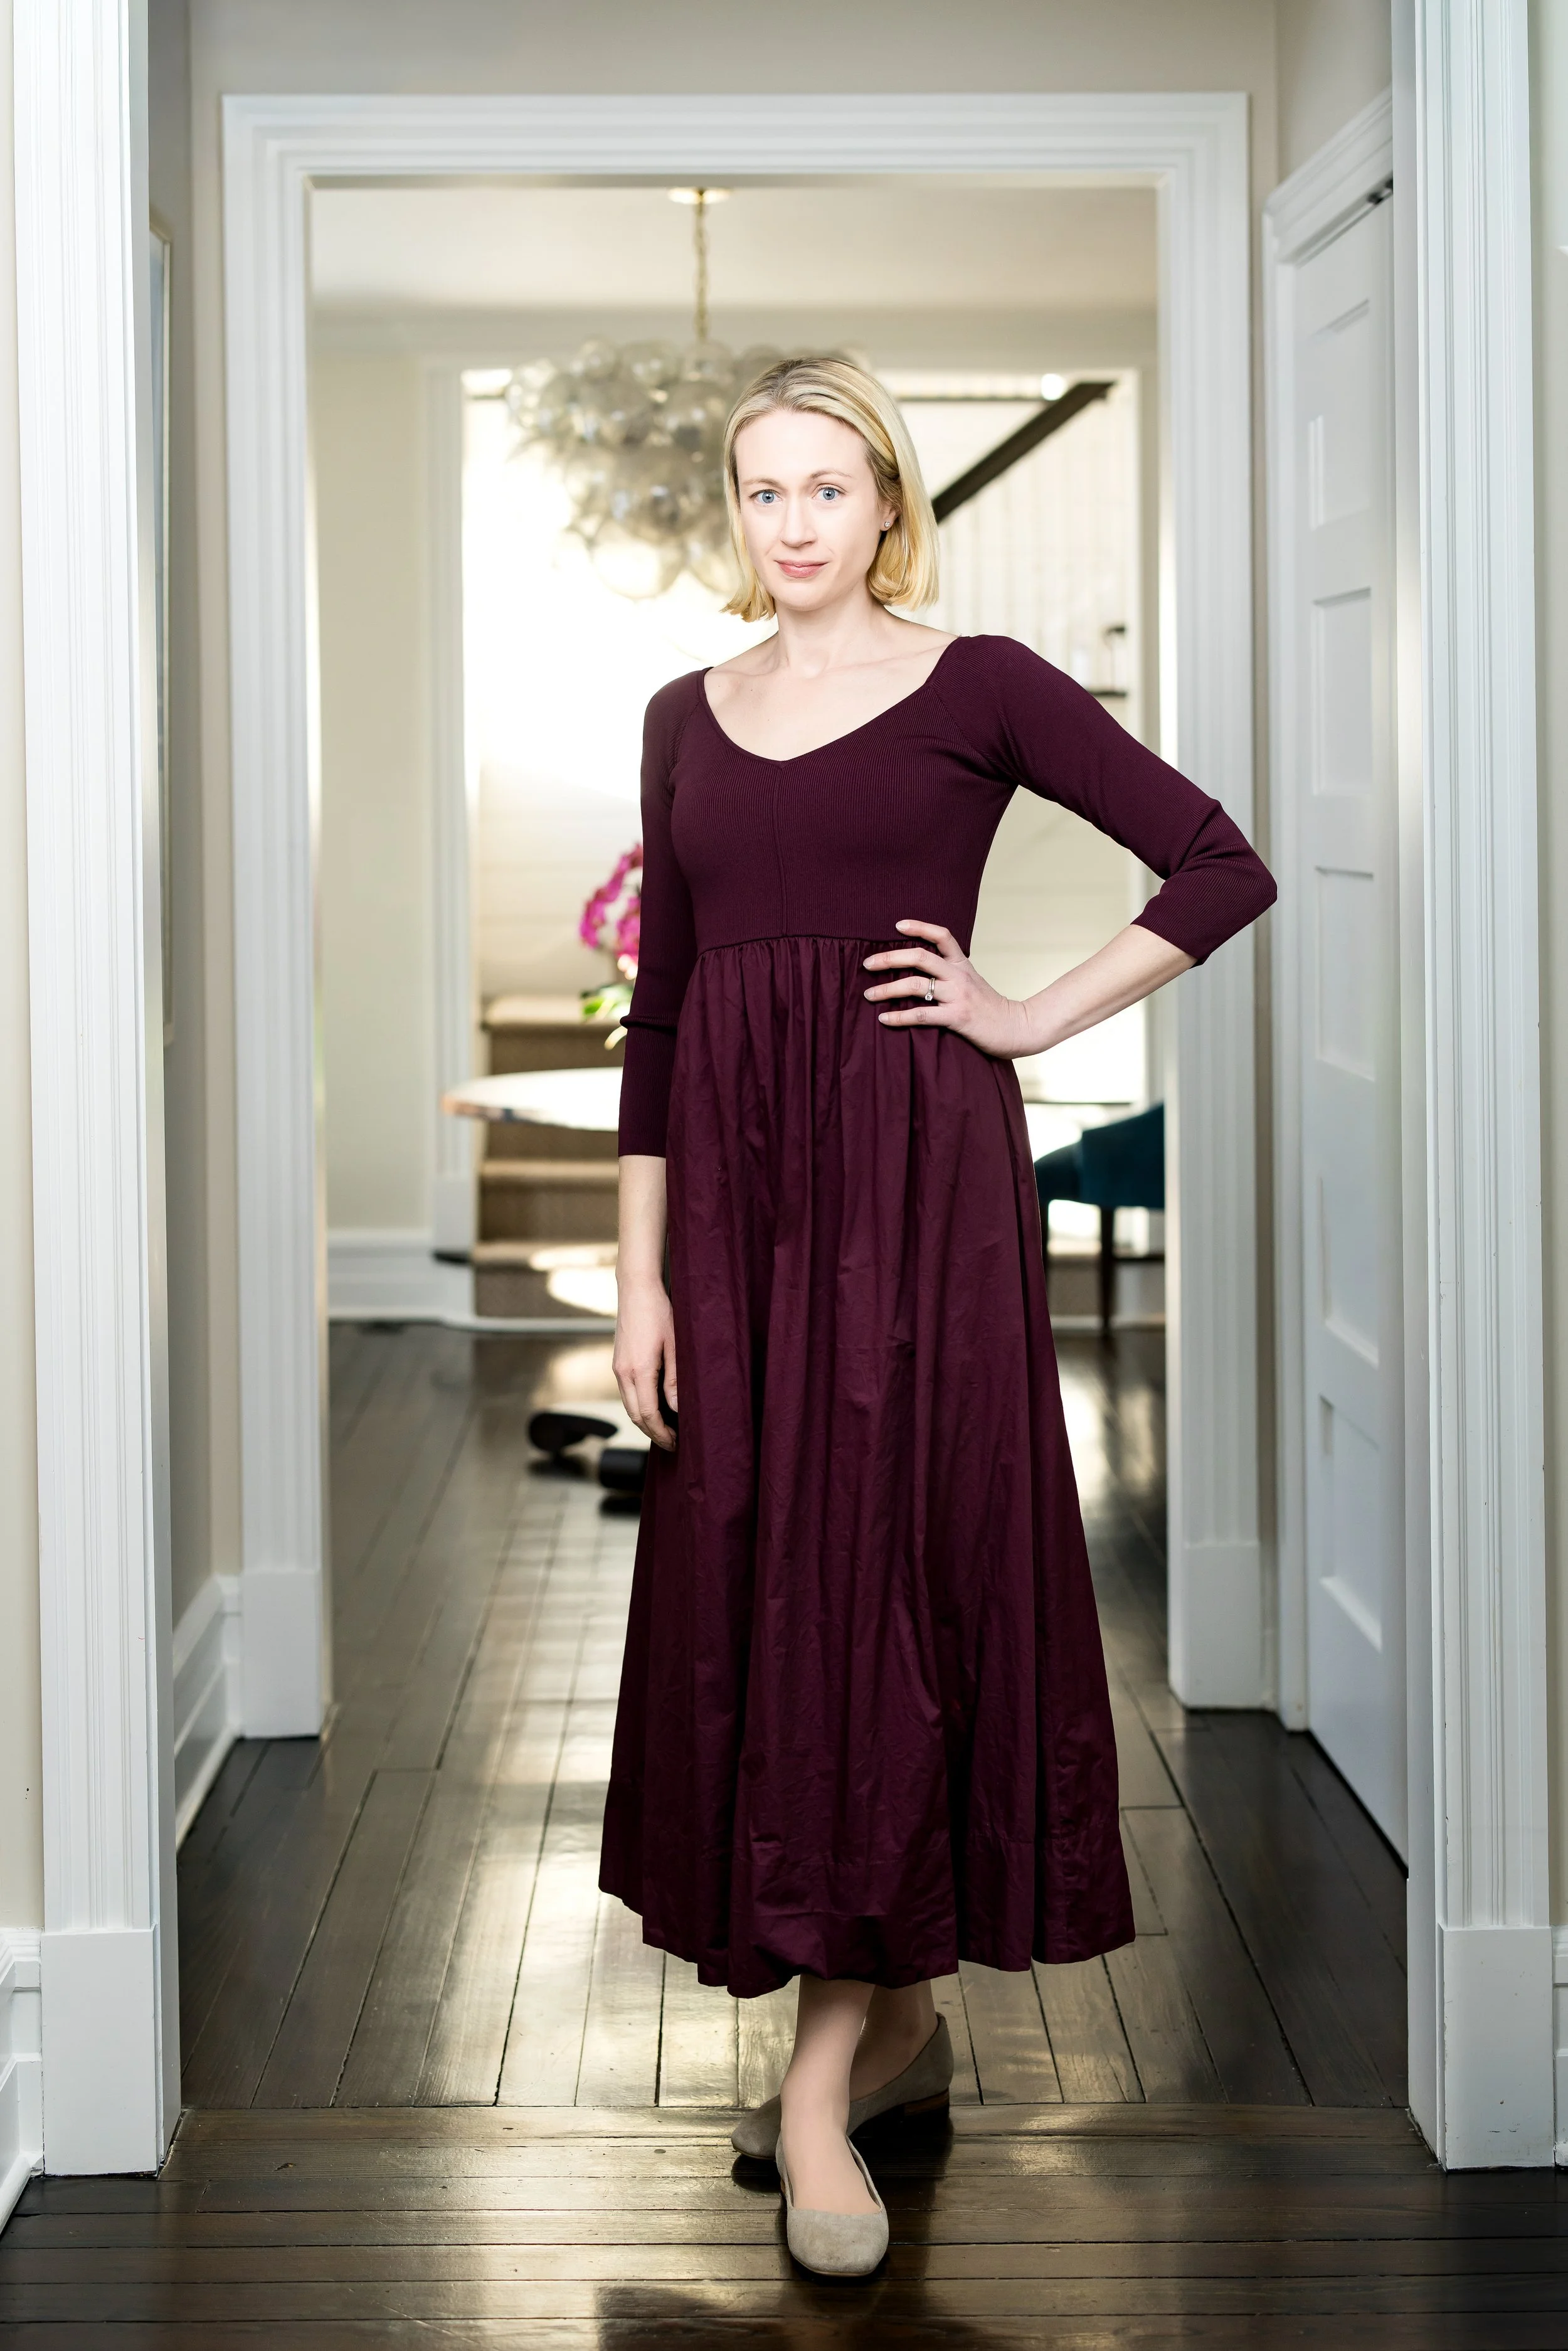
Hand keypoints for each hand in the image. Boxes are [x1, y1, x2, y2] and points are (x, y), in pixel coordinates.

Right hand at [613, 1276, 677, 1451]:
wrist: (636, 1290)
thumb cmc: (659, 1313)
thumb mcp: (675, 1346)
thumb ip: (674, 1380)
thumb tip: (675, 1409)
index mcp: (638, 1370)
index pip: (647, 1414)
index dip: (661, 1433)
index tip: (676, 1443)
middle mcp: (623, 1372)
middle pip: (634, 1415)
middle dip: (653, 1433)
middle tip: (672, 1444)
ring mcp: (618, 1367)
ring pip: (629, 1405)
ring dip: (645, 1422)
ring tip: (666, 1429)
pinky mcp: (618, 1362)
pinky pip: (627, 1393)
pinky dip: (639, 1407)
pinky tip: (655, 1407)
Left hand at [863, 920, 1036, 1057]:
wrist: (1016, 1028)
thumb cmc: (990, 1008)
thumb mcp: (973, 983)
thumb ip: (951, 975)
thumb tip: (921, 971)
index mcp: (963, 964)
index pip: (942, 936)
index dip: (919, 927)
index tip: (897, 925)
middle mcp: (959, 976)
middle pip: (919, 957)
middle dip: (889, 958)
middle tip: (867, 964)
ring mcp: (958, 996)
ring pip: (915, 985)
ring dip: (887, 989)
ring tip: (869, 995)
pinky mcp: (957, 1018)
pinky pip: (922, 1014)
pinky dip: (899, 1016)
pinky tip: (884, 1019)